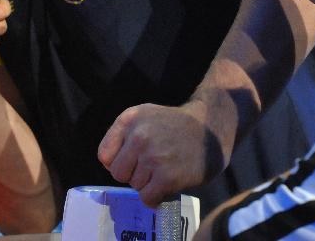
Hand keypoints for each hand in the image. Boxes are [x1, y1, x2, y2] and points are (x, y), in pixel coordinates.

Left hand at [96, 101, 229, 206]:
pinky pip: (147, 198)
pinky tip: (166, 186)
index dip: (117, 161)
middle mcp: (138, 136)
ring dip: (148, 184)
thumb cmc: (173, 124)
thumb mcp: (143, 116)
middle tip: (151, 167)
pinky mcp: (168, 177)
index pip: (104, 155)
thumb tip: (108, 164)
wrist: (211, 128)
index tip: (133, 160)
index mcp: (129, 120)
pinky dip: (155, 198)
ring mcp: (153, 157)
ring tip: (164, 170)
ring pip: (134, 186)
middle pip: (118, 173)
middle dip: (133, 174)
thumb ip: (121, 135)